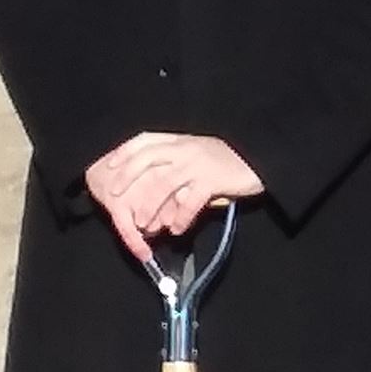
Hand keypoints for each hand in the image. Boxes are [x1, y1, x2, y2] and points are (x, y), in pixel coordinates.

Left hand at [86, 133, 262, 263]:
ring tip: (144, 225)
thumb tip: (154, 184)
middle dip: (128, 178)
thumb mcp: (200, 155)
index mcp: (180, 140)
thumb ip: (179, 164)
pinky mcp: (212, 179)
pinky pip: (189, 201)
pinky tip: (177, 230)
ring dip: (150, 206)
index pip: (144, 140)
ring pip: (163, 183)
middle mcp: (186, 148)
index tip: (110, 166)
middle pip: (147, 159)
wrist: (261, 160)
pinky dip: (180, 218)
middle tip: (116, 198)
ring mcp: (198, 163)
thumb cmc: (229, 162)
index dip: (124, 152)